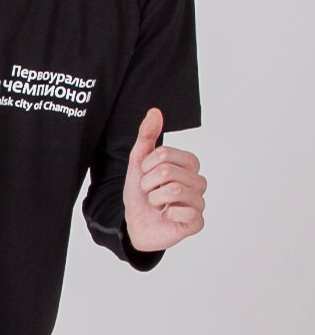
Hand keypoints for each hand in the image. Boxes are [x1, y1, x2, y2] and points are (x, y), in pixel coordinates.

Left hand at [123, 107, 206, 253]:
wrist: (134, 222)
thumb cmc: (141, 192)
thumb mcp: (139, 161)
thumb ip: (147, 136)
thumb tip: (155, 111)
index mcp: (189, 164)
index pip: (164, 154)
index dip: (146, 166)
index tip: (146, 175)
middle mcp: (199, 181)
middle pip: (167, 172)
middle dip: (148, 184)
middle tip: (150, 193)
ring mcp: (199, 202)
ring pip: (175, 190)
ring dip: (155, 198)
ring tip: (156, 204)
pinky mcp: (197, 222)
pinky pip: (185, 212)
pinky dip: (168, 214)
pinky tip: (167, 216)